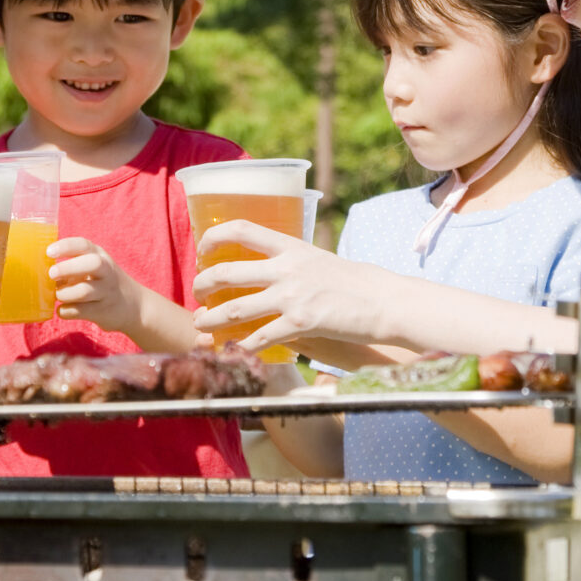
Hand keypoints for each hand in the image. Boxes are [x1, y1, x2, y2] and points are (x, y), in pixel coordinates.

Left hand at [49, 236, 146, 335]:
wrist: (134, 306)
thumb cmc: (103, 282)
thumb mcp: (95, 267)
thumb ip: (72, 266)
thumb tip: (38, 271)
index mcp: (100, 255)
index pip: (83, 245)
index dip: (65, 246)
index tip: (49, 252)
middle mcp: (106, 272)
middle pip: (92, 264)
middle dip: (69, 267)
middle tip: (52, 273)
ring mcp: (106, 292)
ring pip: (85, 291)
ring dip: (65, 293)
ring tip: (58, 295)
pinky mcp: (104, 311)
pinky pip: (80, 311)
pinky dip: (66, 311)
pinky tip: (63, 310)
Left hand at [189, 222, 406, 350]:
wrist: (383, 301)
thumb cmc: (353, 282)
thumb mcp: (318, 260)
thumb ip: (291, 262)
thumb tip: (267, 270)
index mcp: (291, 246)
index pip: (242, 229)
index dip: (214, 237)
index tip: (202, 251)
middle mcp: (287, 268)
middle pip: (227, 272)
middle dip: (203, 285)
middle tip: (198, 295)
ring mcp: (292, 296)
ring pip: (234, 309)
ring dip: (211, 320)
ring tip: (201, 326)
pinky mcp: (301, 323)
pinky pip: (260, 337)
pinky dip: (241, 347)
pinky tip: (233, 352)